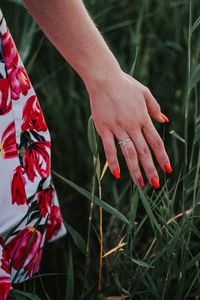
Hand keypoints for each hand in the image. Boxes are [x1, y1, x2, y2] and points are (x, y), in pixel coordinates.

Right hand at [86, 70, 171, 188]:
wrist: (104, 78)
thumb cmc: (124, 84)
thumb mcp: (144, 92)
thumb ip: (154, 107)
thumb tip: (164, 120)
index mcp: (143, 118)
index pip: (156, 142)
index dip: (162, 156)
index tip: (167, 169)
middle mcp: (133, 125)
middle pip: (144, 151)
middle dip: (151, 169)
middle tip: (155, 184)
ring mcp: (118, 128)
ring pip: (129, 153)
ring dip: (135, 170)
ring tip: (140, 184)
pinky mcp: (104, 129)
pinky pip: (110, 148)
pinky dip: (113, 162)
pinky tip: (117, 174)